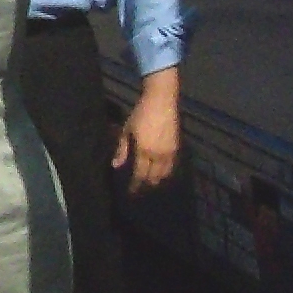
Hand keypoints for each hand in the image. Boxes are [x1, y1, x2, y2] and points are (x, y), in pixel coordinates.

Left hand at [114, 72, 178, 190]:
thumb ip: (122, 150)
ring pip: (165, 173)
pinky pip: (171, 165)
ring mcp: (170, 152)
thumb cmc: (140, 113)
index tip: (131, 192)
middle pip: (154, 177)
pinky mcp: (177, 147)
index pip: (140, 175)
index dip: (135, 185)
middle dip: (146, 184)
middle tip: (140, 188)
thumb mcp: (127, 130)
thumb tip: (115, 165)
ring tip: (149, 182)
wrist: (161, 100)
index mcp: (145, 151)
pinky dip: (165, 171)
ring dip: (157, 179)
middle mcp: (159, 155)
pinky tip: (160, 170)